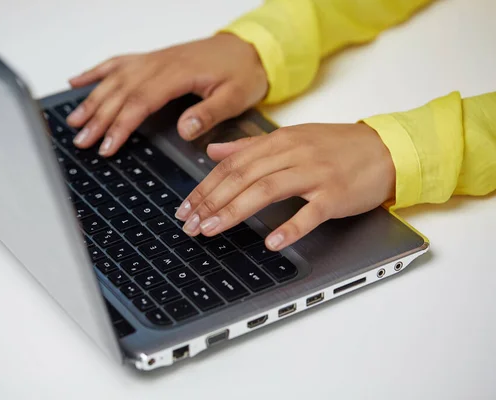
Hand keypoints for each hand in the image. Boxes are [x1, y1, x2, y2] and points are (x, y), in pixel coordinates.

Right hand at [66, 33, 267, 155]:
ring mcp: (153, 60)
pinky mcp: (152, 59)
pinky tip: (77, 81)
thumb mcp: (235, 97)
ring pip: (114, 79)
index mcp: (178, 74)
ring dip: (92, 99)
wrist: (249, 49)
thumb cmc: (243, 72)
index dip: (120, 125)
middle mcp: (160, 64)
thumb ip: (209, 113)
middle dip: (98, 118)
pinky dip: (95, 72)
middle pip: (121, 92)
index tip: (107, 145)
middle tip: (81, 140)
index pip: (140, 102)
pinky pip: (118, 63)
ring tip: (74, 121)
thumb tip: (184, 130)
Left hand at [174, 123, 395, 250]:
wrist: (385, 149)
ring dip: (236, 211)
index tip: (185, 207)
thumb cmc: (336, 147)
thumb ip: (249, 145)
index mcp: (279, 141)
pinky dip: (290, 227)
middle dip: (211, 201)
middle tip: (191, 225)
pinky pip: (310, 212)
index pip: (233, 164)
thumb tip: (212, 150)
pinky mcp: (336, 194)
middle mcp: (293, 153)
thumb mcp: (290, 138)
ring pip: (268, 190)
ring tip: (213, 230)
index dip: (205, 186)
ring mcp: (315, 173)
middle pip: (243, 176)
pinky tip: (271, 243)